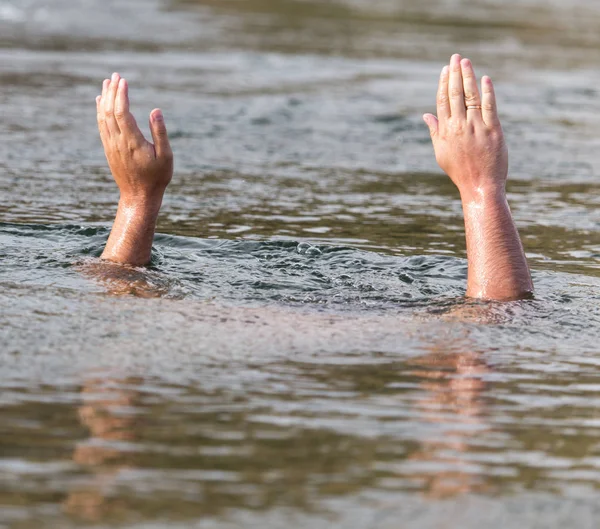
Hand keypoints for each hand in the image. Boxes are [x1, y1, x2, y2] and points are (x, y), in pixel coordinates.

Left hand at [96, 72, 172, 205]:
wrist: (139, 197)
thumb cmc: (156, 178)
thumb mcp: (166, 156)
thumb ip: (160, 133)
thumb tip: (155, 110)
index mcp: (132, 142)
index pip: (122, 112)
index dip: (121, 95)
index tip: (123, 80)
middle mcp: (118, 142)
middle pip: (110, 111)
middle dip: (112, 92)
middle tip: (116, 76)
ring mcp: (111, 146)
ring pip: (103, 117)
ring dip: (105, 99)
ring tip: (107, 83)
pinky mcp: (109, 149)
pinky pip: (101, 126)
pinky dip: (100, 111)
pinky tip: (100, 102)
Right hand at [423, 54, 507, 202]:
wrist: (479, 185)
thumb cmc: (459, 170)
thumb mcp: (441, 152)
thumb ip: (435, 131)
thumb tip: (426, 115)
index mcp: (446, 131)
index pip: (443, 101)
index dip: (444, 83)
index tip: (446, 69)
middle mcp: (459, 126)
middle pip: (455, 94)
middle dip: (455, 74)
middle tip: (456, 57)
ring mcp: (477, 127)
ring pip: (471, 97)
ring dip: (468, 77)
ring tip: (467, 62)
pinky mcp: (493, 130)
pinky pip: (490, 107)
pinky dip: (487, 92)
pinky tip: (485, 79)